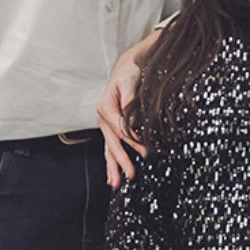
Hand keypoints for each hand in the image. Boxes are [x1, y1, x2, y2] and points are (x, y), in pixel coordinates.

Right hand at [98, 42, 150, 185]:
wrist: (128, 66)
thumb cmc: (130, 71)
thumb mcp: (131, 82)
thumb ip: (131, 102)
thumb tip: (135, 121)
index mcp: (105, 107)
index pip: (120, 129)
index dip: (133, 141)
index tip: (145, 151)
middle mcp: (103, 118)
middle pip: (113, 143)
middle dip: (121, 161)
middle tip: (130, 175)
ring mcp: (106, 124)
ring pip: (109, 148)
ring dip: (113, 166)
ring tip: (116, 183)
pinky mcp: (112, 128)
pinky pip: (111, 146)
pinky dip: (112, 161)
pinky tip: (113, 175)